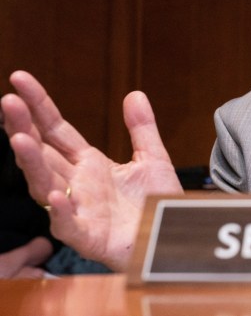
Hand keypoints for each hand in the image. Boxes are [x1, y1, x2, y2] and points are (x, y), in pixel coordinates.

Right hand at [1, 71, 182, 271]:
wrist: (169, 237)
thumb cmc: (156, 204)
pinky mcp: (88, 236)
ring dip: (31, 162)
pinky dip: (60, 210)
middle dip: (23, 127)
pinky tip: (56, 194)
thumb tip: (135, 94)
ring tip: (19, 139)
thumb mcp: (153, 159)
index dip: (39, 105)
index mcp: (88, 164)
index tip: (19, 79)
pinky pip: (68, 224)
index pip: (56, 129)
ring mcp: (78, 209)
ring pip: (45, 184)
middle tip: (8, 101)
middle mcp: (77, 184)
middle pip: (42, 152)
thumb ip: (142, 129)